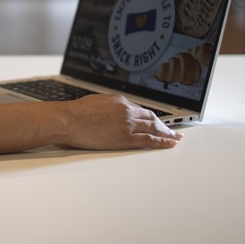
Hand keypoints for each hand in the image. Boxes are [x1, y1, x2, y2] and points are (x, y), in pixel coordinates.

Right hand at [61, 94, 183, 149]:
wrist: (69, 119)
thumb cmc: (76, 112)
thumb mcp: (95, 102)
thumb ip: (108, 107)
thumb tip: (111, 112)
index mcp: (120, 101)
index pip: (141, 110)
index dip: (151, 117)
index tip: (156, 121)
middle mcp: (127, 111)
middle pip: (152, 118)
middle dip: (164, 125)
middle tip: (172, 131)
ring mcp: (128, 124)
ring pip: (154, 128)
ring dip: (167, 134)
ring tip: (175, 138)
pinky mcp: (125, 138)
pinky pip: (149, 140)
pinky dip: (161, 142)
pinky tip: (169, 144)